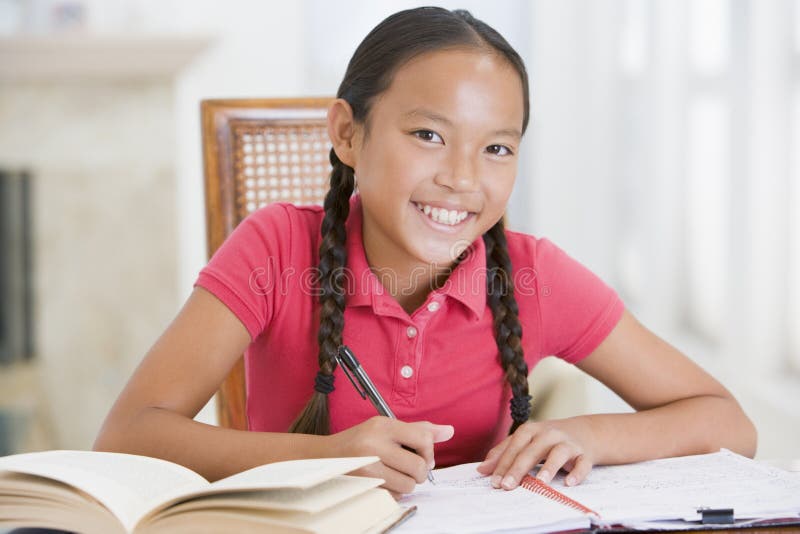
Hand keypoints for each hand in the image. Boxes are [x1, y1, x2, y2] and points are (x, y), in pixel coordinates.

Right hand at [326, 416, 453, 494]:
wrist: (324, 457)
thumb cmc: (359, 441)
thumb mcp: (385, 428)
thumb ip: (418, 430)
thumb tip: (449, 431)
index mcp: (382, 426)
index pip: (423, 438)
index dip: (429, 452)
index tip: (423, 456)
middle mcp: (373, 445)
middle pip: (419, 467)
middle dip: (419, 472)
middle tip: (408, 469)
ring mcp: (367, 468)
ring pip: (409, 485)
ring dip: (406, 483)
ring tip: (393, 474)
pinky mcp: (363, 487)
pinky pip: (394, 496)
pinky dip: (393, 492)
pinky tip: (382, 481)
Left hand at [475, 419, 594, 489]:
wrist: (585, 432)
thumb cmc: (547, 439)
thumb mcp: (525, 441)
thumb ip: (503, 453)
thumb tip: (481, 470)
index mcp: (531, 430)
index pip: (514, 447)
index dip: (503, 464)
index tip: (494, 481)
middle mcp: (549, 434)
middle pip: (532, 451)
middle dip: (518, 468)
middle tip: (507, 485)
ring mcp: (568, 443)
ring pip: (558, 454)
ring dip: (549, 467)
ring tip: (540, 482)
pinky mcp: (584, 454)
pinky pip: (582, 464)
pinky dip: (577, 473)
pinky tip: (570, 483)